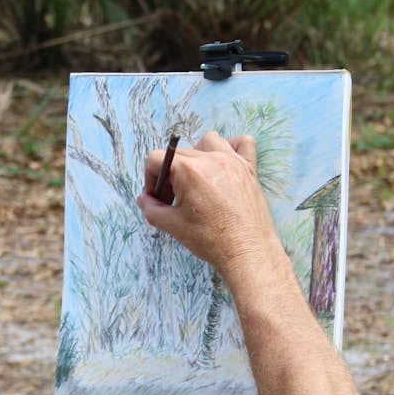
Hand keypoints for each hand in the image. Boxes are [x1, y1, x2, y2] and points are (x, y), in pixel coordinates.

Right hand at [137, 132, 285, 281]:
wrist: (247, 253)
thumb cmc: (213, 241)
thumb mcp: (173, 226)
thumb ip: (152, 209)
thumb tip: (144, 199)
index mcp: (189, 171)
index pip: (157, 158)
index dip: (151, 179)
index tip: (158, 197)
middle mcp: (211, 159)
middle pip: (179, 153)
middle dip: (170, 175)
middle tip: (174, 200)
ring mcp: (233, 161)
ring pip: (208, 141)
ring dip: (197, 155)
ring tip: (197, 180)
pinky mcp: (250, 169)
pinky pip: (242, 143)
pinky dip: (232, 148)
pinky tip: (224, 166)